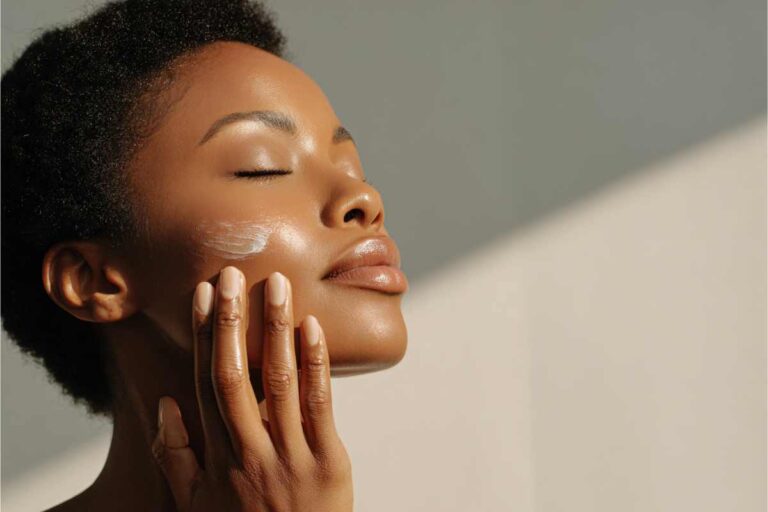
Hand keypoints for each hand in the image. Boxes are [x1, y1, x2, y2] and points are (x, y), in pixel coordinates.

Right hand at [151, 267, 352, 510]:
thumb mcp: (197, 504)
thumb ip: (176, 457)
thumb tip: (166, 403)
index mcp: (219, 457)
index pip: (207, 383)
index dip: (206, 337)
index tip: (204, 295)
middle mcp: (250, 452)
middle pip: (236, 376)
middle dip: (233, 321)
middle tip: (232, 274)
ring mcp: (291, 456)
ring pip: (280, 381)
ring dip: (277, 328)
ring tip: (278, 284)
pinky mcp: (329, 461)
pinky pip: (320, 404)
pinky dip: (316, 363)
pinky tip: (312, 327)